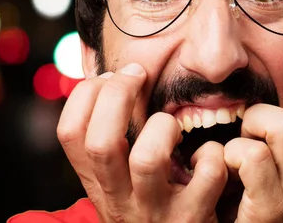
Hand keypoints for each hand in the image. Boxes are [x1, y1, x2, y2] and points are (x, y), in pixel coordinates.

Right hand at [56, 63, 227, 222]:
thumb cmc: (150, 208)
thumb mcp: (120, 182)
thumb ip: (115, 141)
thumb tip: (114, 81)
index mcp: (99, 183)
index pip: (70, 135)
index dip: (85, 95)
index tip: (111, 77)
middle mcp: (120, 199)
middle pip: (102, 142)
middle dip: (118, 96)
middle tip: (138, 75)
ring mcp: (156, 210)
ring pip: (148, 159)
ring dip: (164, 126)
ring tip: (173, 126)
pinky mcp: (193, 217)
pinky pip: (207, 174)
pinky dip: (212, 154)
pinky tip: (208, 155)